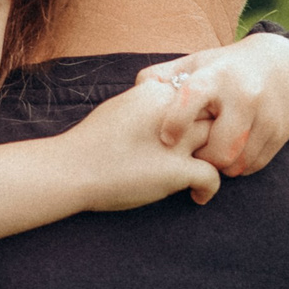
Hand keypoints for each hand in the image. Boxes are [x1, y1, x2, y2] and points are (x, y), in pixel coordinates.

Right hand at [55, 79, 225, 208]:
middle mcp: (171, 111)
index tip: (191, 132)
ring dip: (216, 158)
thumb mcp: (120, 109)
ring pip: (217, 143)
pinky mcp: (177, 170)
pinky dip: (209, 189)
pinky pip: (213, 175)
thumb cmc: (89, 144)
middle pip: (211, 116)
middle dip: (213, 133)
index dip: (197, 114)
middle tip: (208, 152)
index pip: (195, 94)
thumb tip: (169, 114)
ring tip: (207, 171)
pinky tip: (197, 196)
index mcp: (155, 92)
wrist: (71, 170)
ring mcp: (176, 142)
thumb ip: (148, 107)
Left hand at [136, 32, 288, 177]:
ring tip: (209, 156)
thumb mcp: (196, 64)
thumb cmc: (224, 69)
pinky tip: (229, 155)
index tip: (167, 139)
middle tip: (192, 154)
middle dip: (201, 157)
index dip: (176, 121)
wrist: (284, 65)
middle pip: (219, 146)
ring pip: (237, 161)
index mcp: (216, 75)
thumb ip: (163, 77)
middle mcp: (244, 94)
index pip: (193, 96)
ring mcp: (267, 114)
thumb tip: (135, 92)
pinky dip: (238, 167)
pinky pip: (254, 164)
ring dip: (219, 166)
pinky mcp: (281, 131)